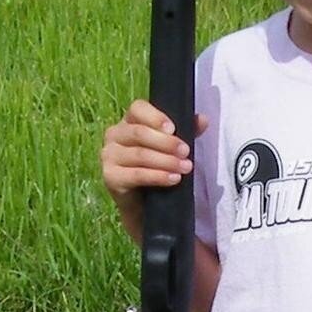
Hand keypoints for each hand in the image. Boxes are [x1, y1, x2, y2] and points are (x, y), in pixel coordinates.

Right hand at [101, 101, 206, 225]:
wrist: (143, 203)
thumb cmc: (156, 167)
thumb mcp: (172, 147)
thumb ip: (186, 130)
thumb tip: (203, 119)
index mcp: (129, 121)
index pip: (138, 109)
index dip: (155, 117)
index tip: (173, 129)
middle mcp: (115, 134)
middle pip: (139, 133)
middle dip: (166, 143)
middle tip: (185, 152)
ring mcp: (109, 155)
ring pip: (140, 154)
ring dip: (166, 161)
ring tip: (185, 167)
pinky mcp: (110, 176)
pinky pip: (136, 174)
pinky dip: (157, 176)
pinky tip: (173, 179)